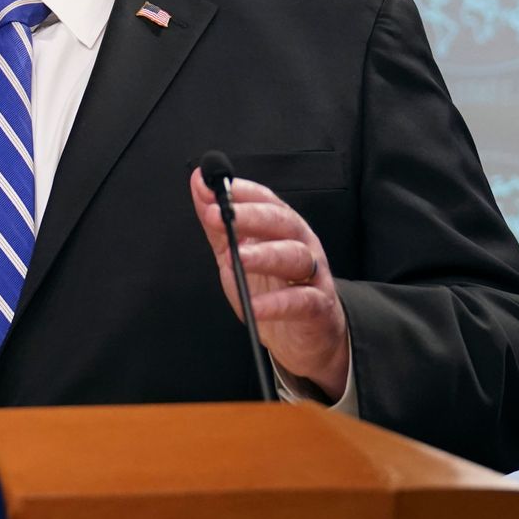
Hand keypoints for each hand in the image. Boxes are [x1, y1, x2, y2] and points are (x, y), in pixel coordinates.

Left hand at [188, 169, 349, 399]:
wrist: (302, 335)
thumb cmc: (269, 287)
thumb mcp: (236, 252)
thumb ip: (217, 222)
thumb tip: (199, 183)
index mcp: (282, 229)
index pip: (267, 201)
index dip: (243, 191)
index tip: (215, 185)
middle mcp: (301, 245)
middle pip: (282, 222)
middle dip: (251, 215)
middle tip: (219, 215)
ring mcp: (312, 275)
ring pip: (295, 256)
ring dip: (264, 254)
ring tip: (237, 257)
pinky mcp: (318, 307)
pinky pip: (300, 301)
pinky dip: (277, 304)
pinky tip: (254, 306)